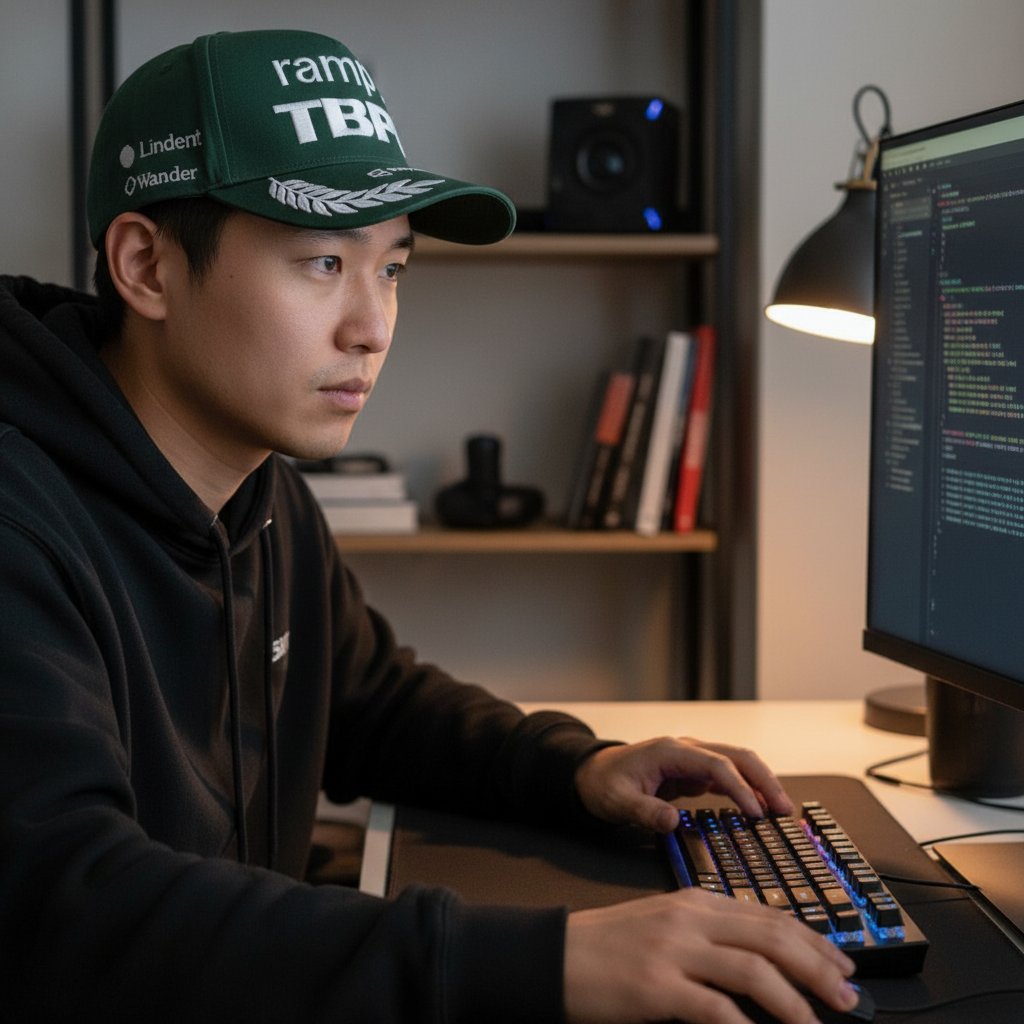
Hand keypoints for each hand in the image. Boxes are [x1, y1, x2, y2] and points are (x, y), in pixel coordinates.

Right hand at [564, 887, 858, 1023]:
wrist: (552, 954)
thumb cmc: (606, 946)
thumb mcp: (661, 925)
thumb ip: (706, 935)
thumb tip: (759, 961)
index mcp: (693, 902)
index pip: (767, 915)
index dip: (812, 940)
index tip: (841, 964)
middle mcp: (689, 919)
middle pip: (770, 937)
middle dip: (817, 967)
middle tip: (848, 995)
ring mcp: (673, 950)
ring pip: (754, 970)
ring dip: (795, 1002)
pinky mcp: (656, 986)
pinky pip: (715, 1009)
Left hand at [574, 737, 794, 833]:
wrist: (593, 773)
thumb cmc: (604, 784)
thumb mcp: (618, 801)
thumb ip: (644, 812)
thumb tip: (672, 822)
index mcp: (670, 751)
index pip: (716, 765)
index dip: (739, 787)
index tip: (756, 813)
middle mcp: (687, 749)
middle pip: (736, 757)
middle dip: (764, 780)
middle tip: (785, 810)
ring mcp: (693, 759)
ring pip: (737, 764)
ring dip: (761, 784)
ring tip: (782, 811)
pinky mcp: (694, 772)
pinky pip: (728, 777)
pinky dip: (747, 790)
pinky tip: (760, 809)